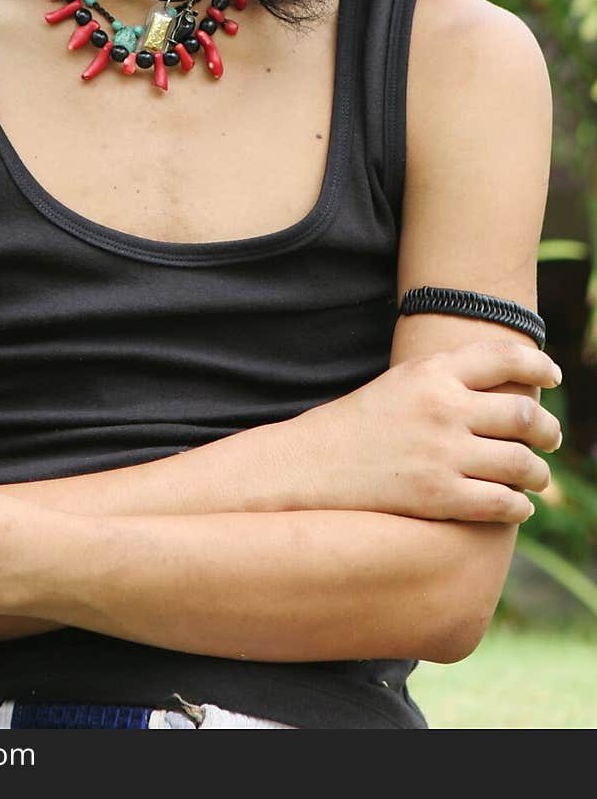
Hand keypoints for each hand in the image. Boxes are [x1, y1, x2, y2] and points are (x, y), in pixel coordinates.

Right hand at [297, 338, 561, 523]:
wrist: (312, 465)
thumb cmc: (358, 424)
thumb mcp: (400, 384)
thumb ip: (448, 380)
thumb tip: (503, 386)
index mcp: (432, 372)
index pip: (505, 357)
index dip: (539, 366)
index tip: (553, 376)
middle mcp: (443, 408)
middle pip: (524, 414)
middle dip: (548, 430)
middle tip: (552, 437)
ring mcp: (443, 453)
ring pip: (522, 463)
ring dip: (539, 472)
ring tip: (537, 476)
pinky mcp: (440, 496)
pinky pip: (503, 503)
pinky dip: (519, 506)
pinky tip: (517, 506)